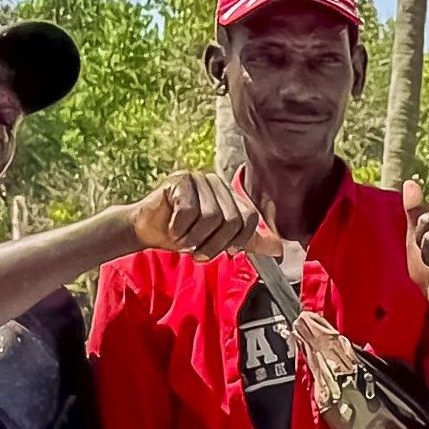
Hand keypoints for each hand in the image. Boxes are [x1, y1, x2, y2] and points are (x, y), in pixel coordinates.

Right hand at [130, 170, 255, 257]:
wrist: (149, 230)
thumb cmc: (184, 234)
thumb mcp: (220, 241)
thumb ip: (248, 242)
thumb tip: (279, 248)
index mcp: (231, 196)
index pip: (250, 218)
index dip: (237, 240)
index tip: (224, 250)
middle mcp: (218, 183)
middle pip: (231, 220)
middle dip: (213, 244)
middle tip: (197, 249)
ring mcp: (199, 178)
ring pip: (210, 217)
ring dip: (194, 238)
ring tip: (182, 237)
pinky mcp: (179, 180)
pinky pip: (189, 211)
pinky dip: (179, 228)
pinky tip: (172, 226)